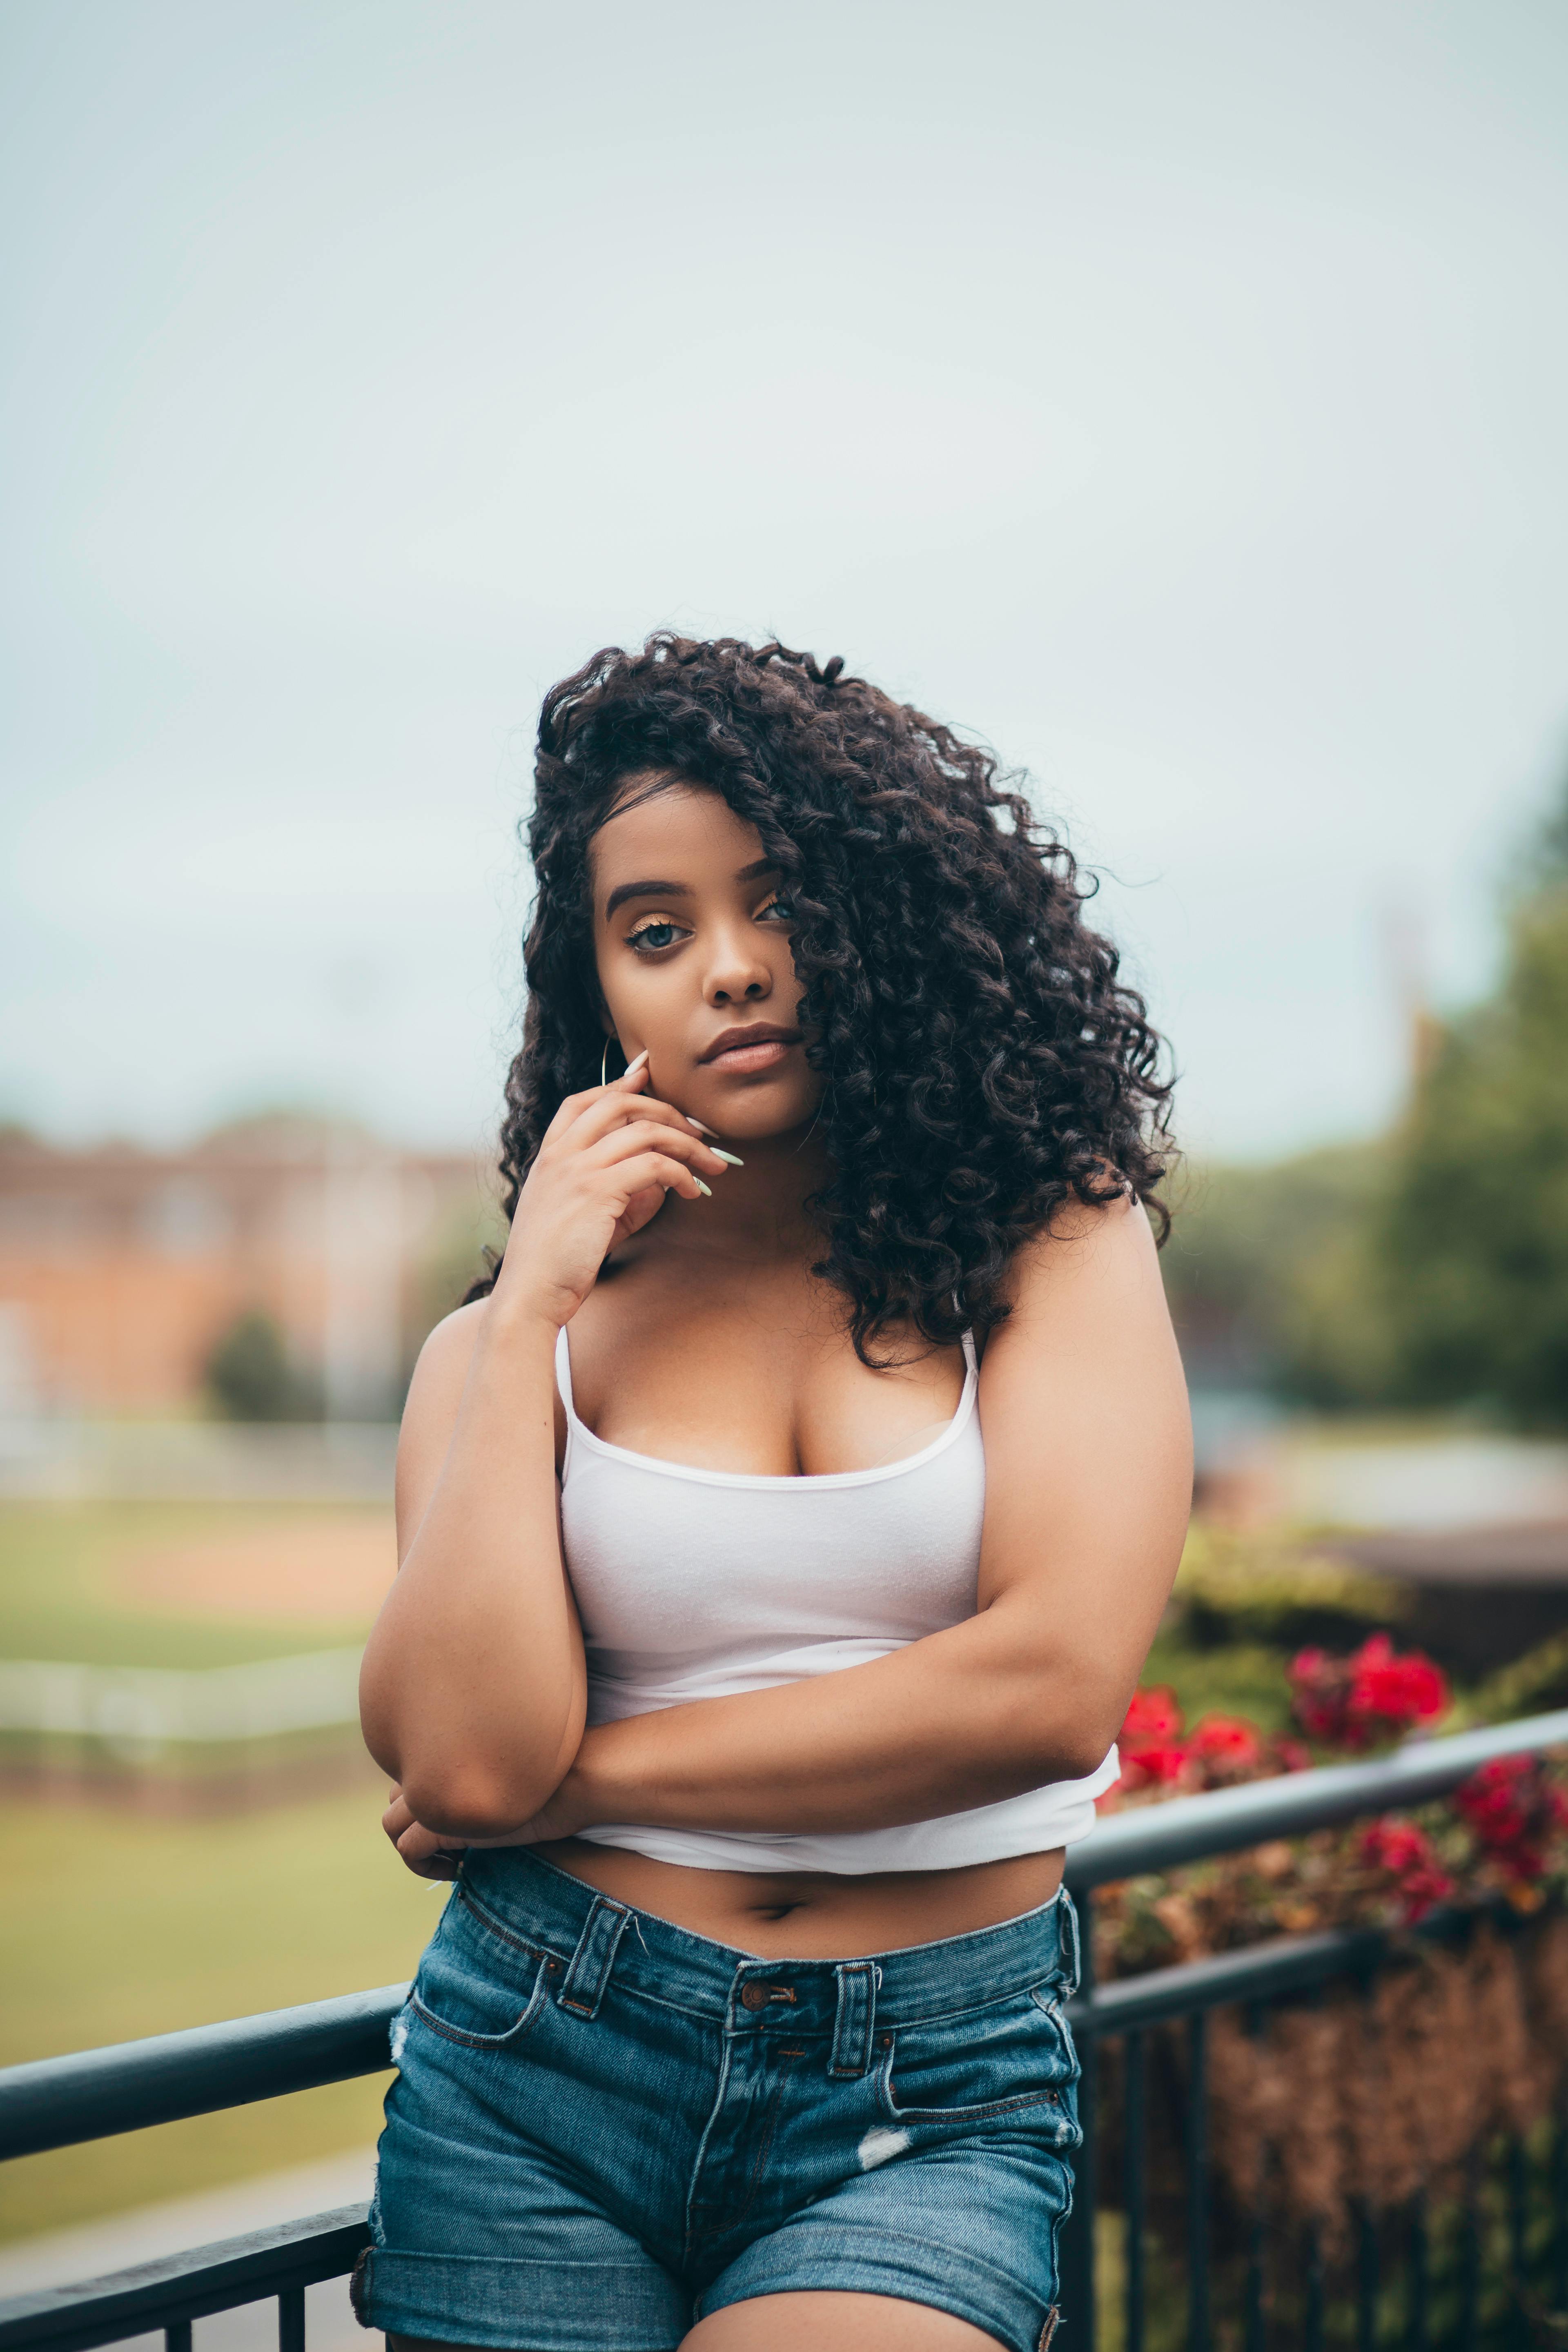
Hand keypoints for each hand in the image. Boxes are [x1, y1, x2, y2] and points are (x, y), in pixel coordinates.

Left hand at [381, 1771, 597, 1880]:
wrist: (574, 1780)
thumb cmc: (555, 1777)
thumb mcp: (508, 1776)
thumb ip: (479, 1777)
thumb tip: (469, 1807)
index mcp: (449, 1750)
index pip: (412, 1775)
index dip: (429, 1805)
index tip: (459, 1826)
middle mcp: (435, 1769)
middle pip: (394, 1799)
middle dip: (414, 1825)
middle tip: (451, 1845)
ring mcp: (435, 1795)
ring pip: (390, 1825)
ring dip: (413, 1847)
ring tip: (450, 1859)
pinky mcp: (441, 1823)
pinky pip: (407, 1850)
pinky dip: (424, 1866)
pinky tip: (458, 1870)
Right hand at [492, 1057, 729, 1328]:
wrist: (530, 1294)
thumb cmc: (558, 1261)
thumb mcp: (586, 1214)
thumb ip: (619, 1187)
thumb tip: (662, 1175)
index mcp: (549, 1154)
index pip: (584, 1101)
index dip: (619, 1084)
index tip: (647, 1072)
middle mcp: (561, 1153)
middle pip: (621, 1104)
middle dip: (668, 1111)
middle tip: (699, 1132)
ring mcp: (577, 1169)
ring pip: (645, 1131)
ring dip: (688, 1145)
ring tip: (712, 1165)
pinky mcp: (597, 1191)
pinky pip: (654, 1166)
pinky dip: (681, 1174)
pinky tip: (692, 1192)